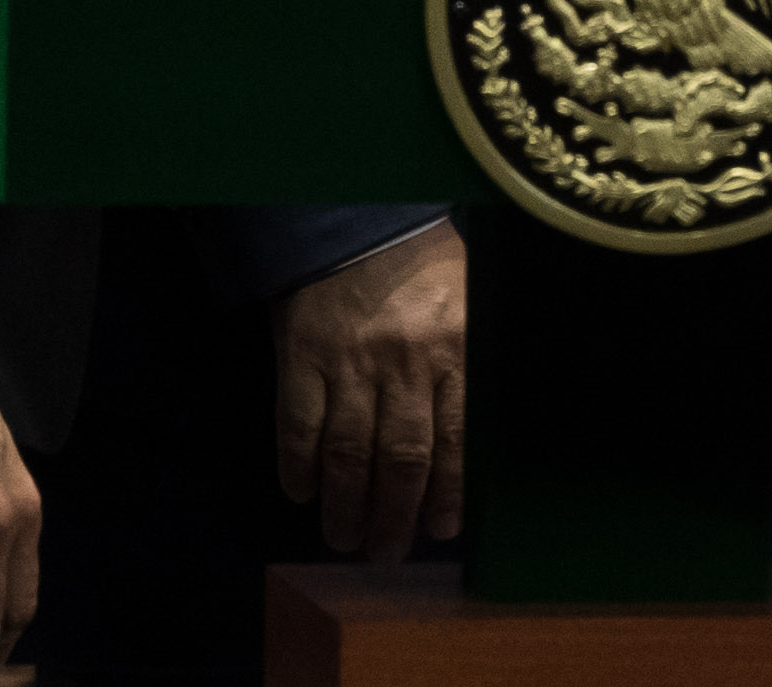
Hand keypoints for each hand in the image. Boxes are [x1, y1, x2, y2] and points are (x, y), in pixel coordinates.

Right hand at [276, 222, 465, 562]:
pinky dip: (298, 467)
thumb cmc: (424, 269)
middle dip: (395, 515)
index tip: (441, 529)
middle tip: (387, 551)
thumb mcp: (471, 305)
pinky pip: (298, 427)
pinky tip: (302, 492)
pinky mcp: (301, 358)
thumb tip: (474, 443)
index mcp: (457, 348)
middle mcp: (405, 362)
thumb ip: (471, 367)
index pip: (457, 438)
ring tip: (344, 537)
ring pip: (349, 453)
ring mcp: (349, 363)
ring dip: (345, 505)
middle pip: (402, 458)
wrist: (356, 221)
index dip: (448, 492)